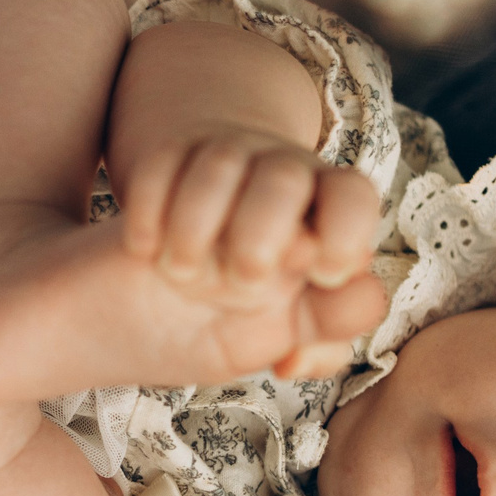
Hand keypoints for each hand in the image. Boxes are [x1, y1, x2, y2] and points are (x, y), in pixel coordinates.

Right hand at [119, 128, 387, 367]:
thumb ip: (329, 321)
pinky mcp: (167, 158)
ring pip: (221, 164)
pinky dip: (150, 215)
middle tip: (243, 279)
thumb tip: (361, 290)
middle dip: (263, 231)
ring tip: (181, 276)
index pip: (353, 197)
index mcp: (320, 218)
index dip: (347, 231)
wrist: (134, 315)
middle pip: (286, 176)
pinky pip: (162, 165)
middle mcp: (278, 180)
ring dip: (195, 229)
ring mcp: (222, 163)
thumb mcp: (277, 337)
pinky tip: (146, 251)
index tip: (325, 276)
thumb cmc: (218, 324)